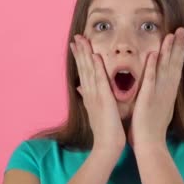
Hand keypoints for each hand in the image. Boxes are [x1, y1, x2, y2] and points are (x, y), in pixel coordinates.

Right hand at [70, 34, 125, 151]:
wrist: (107, 146)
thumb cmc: (105, 131)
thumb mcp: (96, 111)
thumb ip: (89, 97)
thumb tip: (81, 88)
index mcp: (90, 95)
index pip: (84, 72)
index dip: (80, 58)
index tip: (76, 45)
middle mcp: (90, 93)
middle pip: (83, 68)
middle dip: (79, 52)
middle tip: (76, 37)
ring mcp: (95, 96)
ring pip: (89, 71)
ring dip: (85, 55)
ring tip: (81, 40)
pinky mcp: (104, 100)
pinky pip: (100, 81)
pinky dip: (97, 68)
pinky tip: (95, 56)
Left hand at [130, 27, 183, 146]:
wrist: (150, 145)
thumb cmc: (151, 130)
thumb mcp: (158, 109)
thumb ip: (158, 97)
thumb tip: (160, 90)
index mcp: (168, 93)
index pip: (176, 68)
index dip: (179, 52)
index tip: (183, 38)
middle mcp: (167, 91)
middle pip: (175, 64)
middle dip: (179, 46)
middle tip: (183, 30)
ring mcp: (159, 94)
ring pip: (165, 68)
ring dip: (169, 51)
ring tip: (172, 35)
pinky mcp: (148, 99)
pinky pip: (151, 79)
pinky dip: (152, 66)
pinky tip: (154, 53)